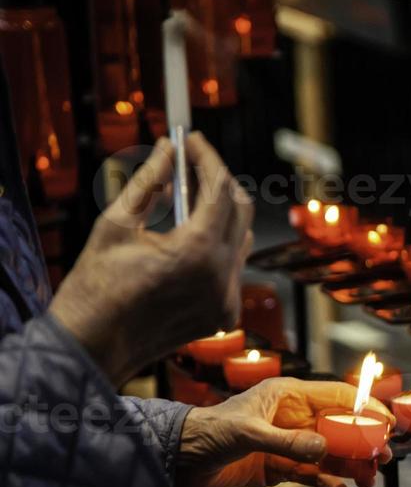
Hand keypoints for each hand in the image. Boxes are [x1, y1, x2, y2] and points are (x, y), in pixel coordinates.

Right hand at [50, 133, 253, 385]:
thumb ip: (148, 182)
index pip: (218, 189)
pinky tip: (192, 234)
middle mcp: (222, 276)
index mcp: (197, 251)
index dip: (207, 158)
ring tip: (189, 194)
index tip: (193, 139)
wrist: (93, 346)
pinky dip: (218, 246)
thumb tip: (169, 150)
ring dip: (221, 213)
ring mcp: (228, 299)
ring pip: (241, 239)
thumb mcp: (116, 223)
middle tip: (193, 160)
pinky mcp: (226, 315)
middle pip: (239, 211)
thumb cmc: (95, 284)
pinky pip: (234, 269)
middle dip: (218, 180)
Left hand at [175, 378, 393, 486]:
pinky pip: (313, 475)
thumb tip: (324, 450)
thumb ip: (287, 443)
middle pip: (340, 428)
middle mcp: (292, 418)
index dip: (365, 407)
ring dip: (351, 467)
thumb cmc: (205, 433)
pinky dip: (329, 484)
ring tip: (368, 481)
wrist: (175, 461)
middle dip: (364, 443)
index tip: (387, 422)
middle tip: (384, 459)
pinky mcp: (280, 468)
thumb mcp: (247, 434)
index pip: (337, 396)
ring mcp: (288, 444)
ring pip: (331, 454)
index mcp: (287, 396)